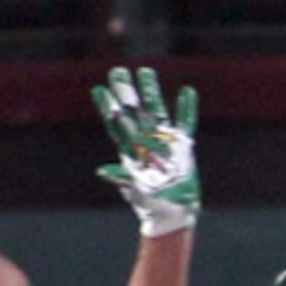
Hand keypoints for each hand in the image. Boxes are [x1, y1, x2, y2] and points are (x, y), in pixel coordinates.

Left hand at [93, 67, 199, 237]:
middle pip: (134, 111)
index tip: (98, 89)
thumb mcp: (135, 191)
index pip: (117, 124)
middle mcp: (145, 142)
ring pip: (156, 110)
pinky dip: (186, 108)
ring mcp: (163, 142)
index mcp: (131, 151)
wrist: (172, 214)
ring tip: (145, 71)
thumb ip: (121, 179)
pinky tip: (186, 91)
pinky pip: (185, 122)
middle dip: (126, 91)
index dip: (108, 107)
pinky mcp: (182, 147)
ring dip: (151, 92)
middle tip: (117, 71)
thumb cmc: (150, 206)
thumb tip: (102, 170)